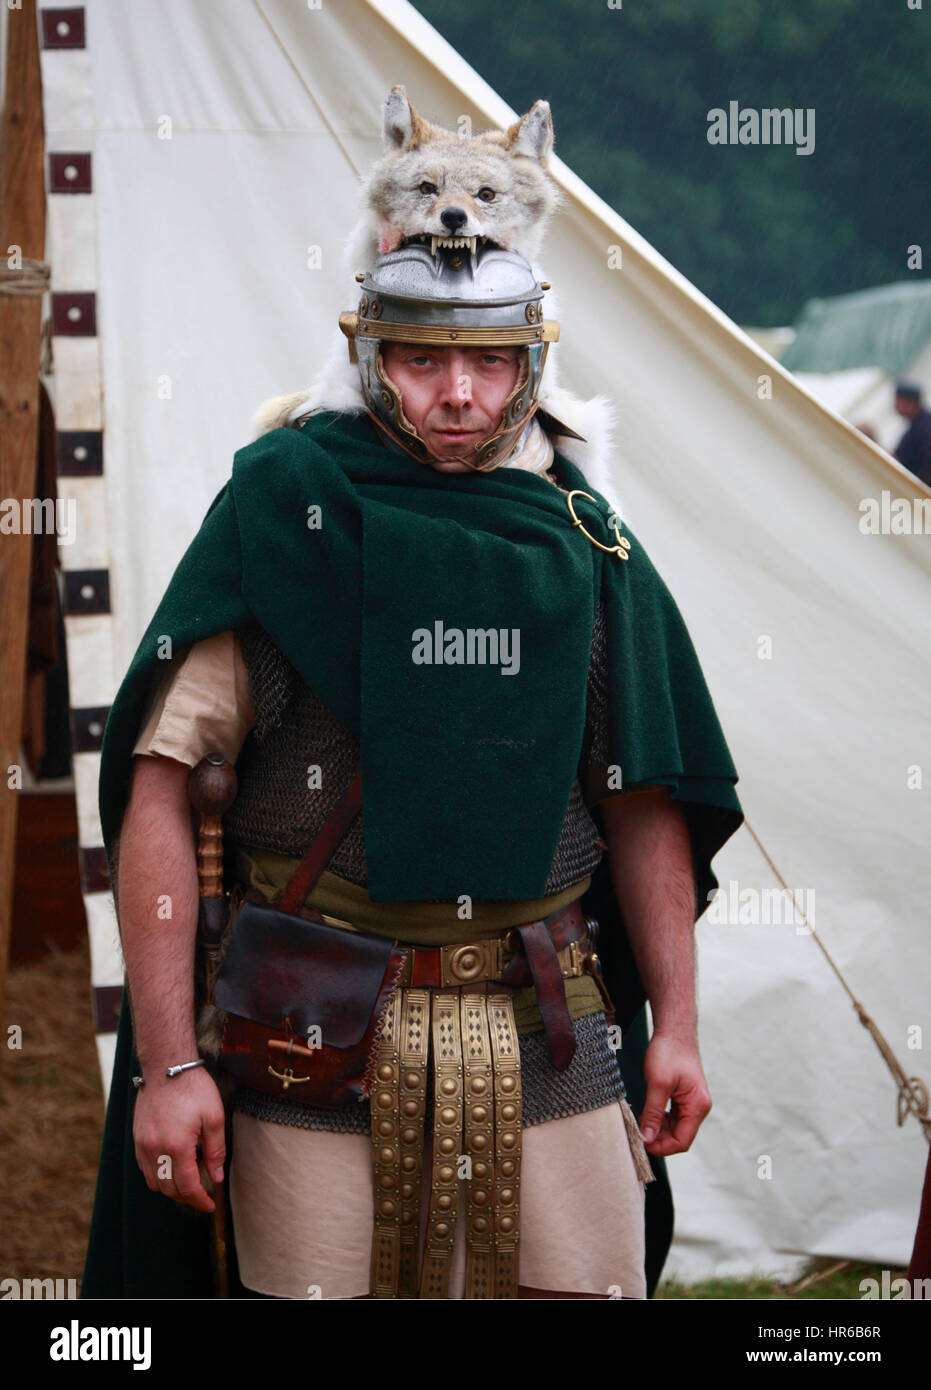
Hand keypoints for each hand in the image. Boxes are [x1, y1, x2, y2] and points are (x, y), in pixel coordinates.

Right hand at [132, 1066, 225, 1211]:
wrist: (166, 1065)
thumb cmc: (193, 1088)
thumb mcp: (213, 1117)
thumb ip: (216, 1150)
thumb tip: (216, 1177)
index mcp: (177, 1146)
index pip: (187, 1186)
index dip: (199, 1200)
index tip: (210, 1205)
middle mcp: (155, 1149)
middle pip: (168, 1189)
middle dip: (187, 1198)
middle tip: (202, 1198)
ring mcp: (142, 1144)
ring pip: (153, 1182)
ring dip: (171, 1190)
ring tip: (188, 1186)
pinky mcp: (136, 1138)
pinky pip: (144, 1169)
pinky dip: (157, 1177)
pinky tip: (171, 1170)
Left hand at [638, 1033, 710, 1157]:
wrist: (674, 1030)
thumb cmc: (668, 1052)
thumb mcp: (658, 1083)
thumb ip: (653, 1113)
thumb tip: (647, 1138)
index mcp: (697, 1106)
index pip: (682, 1140)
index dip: (662, 1147)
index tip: (642, 1142)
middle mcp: (698, 1108)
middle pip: (679, 1136)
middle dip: (658, 1139)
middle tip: (637, 1133)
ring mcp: (691, 1103)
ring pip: (674, 1128)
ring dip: (657, 1130)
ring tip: (639, 1123)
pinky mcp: (682, 1098)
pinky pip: (671, 1117)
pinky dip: (658, 1120)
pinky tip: (645, 1115)